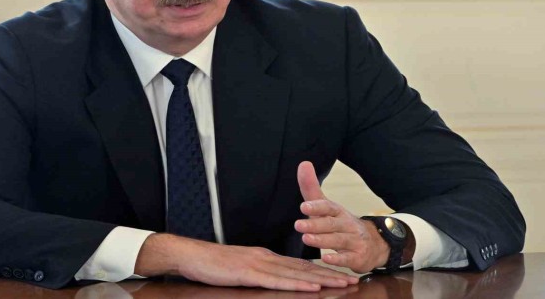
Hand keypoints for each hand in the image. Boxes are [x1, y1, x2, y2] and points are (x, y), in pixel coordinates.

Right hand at [134, 233, 358, 291]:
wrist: (191, 256)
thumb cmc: (212, 264)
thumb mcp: (240, 267)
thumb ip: (258, 271)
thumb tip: (274, 278)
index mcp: (265, 256)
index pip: (298, 264)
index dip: (321, 270)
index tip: (340, 275)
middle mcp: (266, 258)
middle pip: (303, 268)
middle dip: (330, 275)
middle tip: (352, 280)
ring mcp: (258, 264)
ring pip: (296, 273)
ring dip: (321, 280)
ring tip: (341, 284)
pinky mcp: (249, 273)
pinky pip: (278, 280)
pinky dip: (297, 284)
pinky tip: (312, 287)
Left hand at [295, 161, 389, 272]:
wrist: (374, 244)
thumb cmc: (342, 224)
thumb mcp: (327, 206)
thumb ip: (312, 188)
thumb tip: (303, 163)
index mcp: (338, 211)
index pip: (328, 206)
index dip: (317, 206)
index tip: (303, 206)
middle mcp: (347, 224)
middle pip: (331, 224)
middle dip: (315, 224)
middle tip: (298, 225)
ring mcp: (354, 241)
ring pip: (338, 240)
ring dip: (322, 240)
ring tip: (306, 239)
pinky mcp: (358, 258)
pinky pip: (348, 259)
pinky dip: (338, 259)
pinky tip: (326, 259)